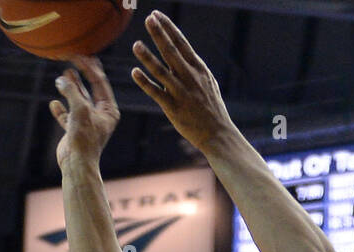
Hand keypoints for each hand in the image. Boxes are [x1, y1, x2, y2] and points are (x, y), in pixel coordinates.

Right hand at [49, 55, 119, 170]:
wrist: (77, 164)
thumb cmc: (83, 138)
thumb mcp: (80, 109)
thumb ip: (71, 90)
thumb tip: (62, 79)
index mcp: (109, 110)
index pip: (100, 82)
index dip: (88, 67)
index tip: (77, 55)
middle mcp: (100, 116)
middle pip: (90, 89)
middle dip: (81, 75)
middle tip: (72, 60)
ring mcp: (87, 123)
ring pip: (78, 100)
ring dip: (70, 89)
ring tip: (62, 77)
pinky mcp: (75, 131)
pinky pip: (67, 115)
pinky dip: (60, 109)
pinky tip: (54, 104)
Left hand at [131, 10, 232, 150]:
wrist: (218, 134)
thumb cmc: (213, 109)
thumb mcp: (208, 83)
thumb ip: (195, 68)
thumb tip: (185, 53)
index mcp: (198, 69)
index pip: (181, 43)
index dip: (168, 28)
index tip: (157, 15)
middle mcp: (190, 78)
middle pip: (171, 52)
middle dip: (159, 34)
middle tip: (148, 19)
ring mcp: (181, 93)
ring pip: (162, 71)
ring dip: (148, 57)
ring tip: (136, 44)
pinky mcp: (174, 109)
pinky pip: (157, 93)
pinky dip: (145, 83)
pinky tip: (134, 72)